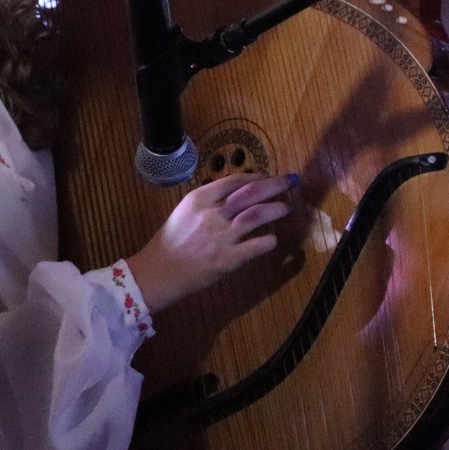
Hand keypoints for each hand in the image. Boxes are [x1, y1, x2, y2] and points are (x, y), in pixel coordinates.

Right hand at [125, 173, 294, 312]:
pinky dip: (269, 241)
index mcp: (199, 198)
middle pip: (251, 193)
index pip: (236, 180)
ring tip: (286, 207)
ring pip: (257, 215)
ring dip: (275, 209)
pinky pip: (257, 246)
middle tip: (290, 182)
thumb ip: (210, 201)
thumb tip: (239, 193)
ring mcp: (221, 237)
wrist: (159, 272)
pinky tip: (272, 239)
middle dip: (275, 184)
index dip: (257, 177)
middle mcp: (212, 213)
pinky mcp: (228, 259)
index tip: (268, 177)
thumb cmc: (171, 241)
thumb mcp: (186, 211)